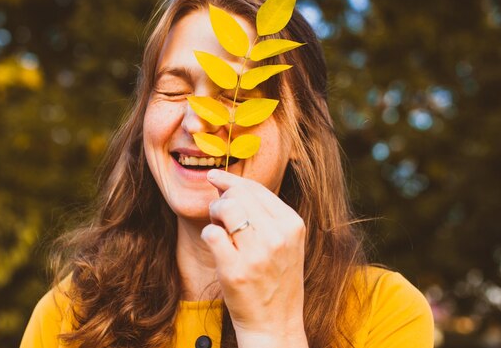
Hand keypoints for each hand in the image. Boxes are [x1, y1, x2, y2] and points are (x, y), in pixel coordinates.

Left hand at [201, 169, 307, 346]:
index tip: (215, 177)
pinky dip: (208, 235)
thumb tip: (226, 183)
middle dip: (222, 198)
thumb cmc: (275, 278)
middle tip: (218, 213)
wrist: (275, 323)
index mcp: (292, 224)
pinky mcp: (236, 271)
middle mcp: (278, 236)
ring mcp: (257, 254)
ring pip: (225, 209)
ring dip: (214, 213)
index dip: (231, 180)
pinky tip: (216, 244)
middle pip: (238, 195)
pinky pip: (212, 234)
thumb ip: (262, 213)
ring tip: (218, 226)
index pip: (256, 188)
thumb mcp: (283, 242)